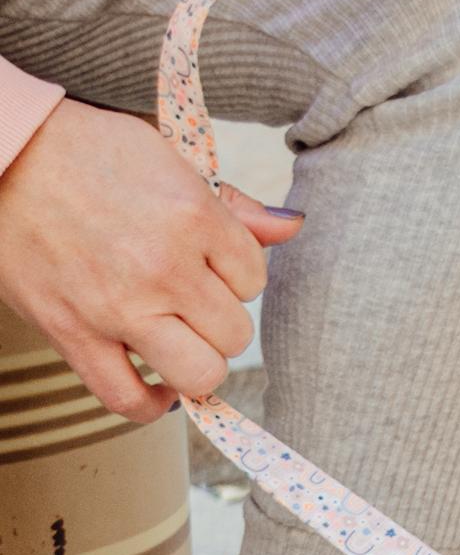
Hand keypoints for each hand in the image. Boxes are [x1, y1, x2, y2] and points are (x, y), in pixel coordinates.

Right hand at [0, 97, 302, 420]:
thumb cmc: (80, 149)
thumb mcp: (164, 156)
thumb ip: (230, 202)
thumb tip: (290, 227)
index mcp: (191, 215)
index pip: (254, 278)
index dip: (235, 275)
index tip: (208, 264)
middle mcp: (163, 267)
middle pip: (234, 334)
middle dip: (217, 320)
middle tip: (189, 301)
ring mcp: (119, 308)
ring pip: (199, 375)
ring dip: (195, 365)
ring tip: (177, 342)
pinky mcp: (75, 335)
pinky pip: (128, 400)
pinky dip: (151, 405)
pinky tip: (158, 389)